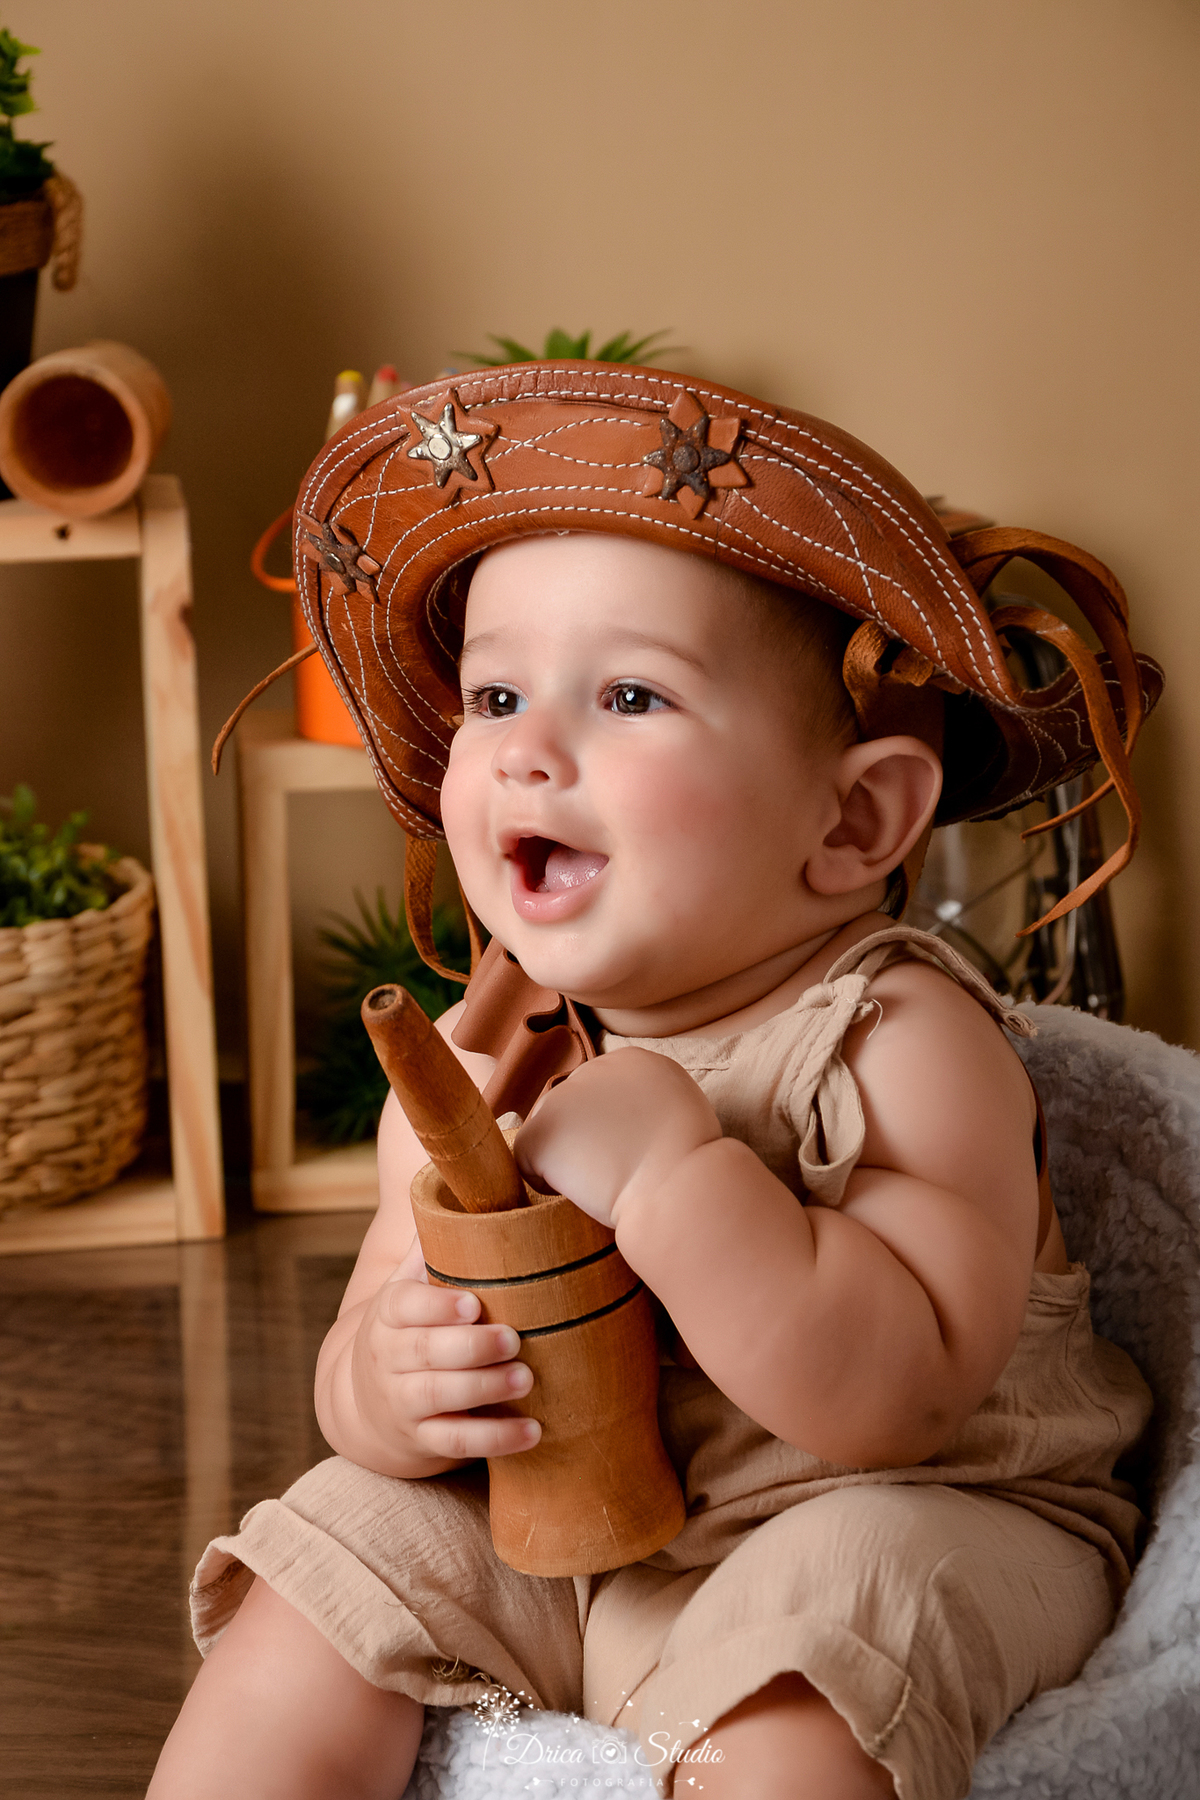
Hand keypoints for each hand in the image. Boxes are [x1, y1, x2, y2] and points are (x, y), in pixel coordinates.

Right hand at [350, 1239, 540, 1471]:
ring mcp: (402, 1402)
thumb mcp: (408, 1286)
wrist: (365, 1401)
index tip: (473, 1304)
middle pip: (425, 1353)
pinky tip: (533, 1432)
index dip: (436, 1307)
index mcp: (388, 1313)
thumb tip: (471, 1189)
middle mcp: (388, 1358)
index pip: (403, 1307)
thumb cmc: (409, 1328)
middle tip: (514, 1339)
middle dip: (471, 1348)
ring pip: (438, 1397)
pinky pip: (455, 1444)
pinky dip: (494, 1440)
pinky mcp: (422, 1440)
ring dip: (484, 1389)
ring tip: (527, 1379)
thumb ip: (435, 1246)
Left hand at [515, 1047, 721, 1228]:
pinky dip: (547, 1182)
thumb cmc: (690, 1164)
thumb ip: (649, 1107)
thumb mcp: (681, 1114)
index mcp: (635, 1062)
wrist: (677, 1184)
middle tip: (619, 1170)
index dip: (616, 1129)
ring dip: (569, 1160)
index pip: (606, 1095)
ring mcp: (562, 1098)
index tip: (636, 1151)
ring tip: (604, 1181)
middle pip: (575, 1110)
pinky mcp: (540, 1131)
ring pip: (553, 1134)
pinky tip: (583, 1190)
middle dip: (588, 1140)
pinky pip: (528, 1161)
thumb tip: (625, 1126)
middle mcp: (594, 1068)